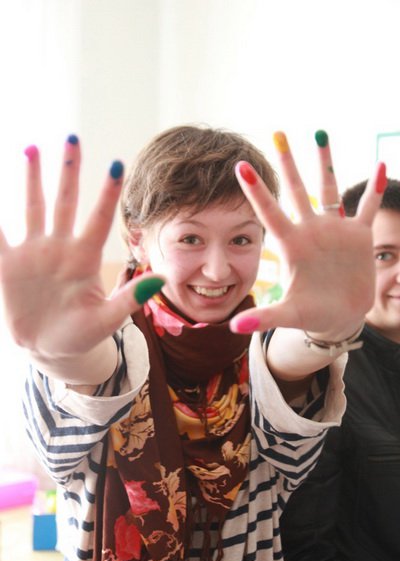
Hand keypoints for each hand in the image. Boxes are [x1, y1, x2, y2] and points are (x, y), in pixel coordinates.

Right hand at [0, 137, 163, 359]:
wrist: (50, 350)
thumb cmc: (82, 335)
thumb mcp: (106, 320)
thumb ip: (129, 299)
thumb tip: (160, 278)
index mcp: (85, 259)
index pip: (100, 219)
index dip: (108, 193)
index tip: (118, 163)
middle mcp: (60, 248)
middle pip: (66, 202)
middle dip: (69, 171)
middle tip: (73, 137)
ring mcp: (34, 253)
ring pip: (34, 208)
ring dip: (32, 179)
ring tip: (32, 148)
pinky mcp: (9, 265)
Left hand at [230, 131, 385, 338]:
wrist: (339, 317)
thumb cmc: (311, 315)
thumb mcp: (288, 315)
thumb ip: (264, 317)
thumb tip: (233, 328)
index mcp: (292, 245)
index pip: (270, 212)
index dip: (257, 190)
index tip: (241, 165)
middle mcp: (310, 231)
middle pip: (297, 190)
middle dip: (289, 163)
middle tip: (278, 132)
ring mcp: (334, 231)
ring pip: (330, 189)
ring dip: (325, 163)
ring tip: (320, 132)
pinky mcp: (358, 236)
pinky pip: (367, 207)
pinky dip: (374, 189)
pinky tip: (381, 165)